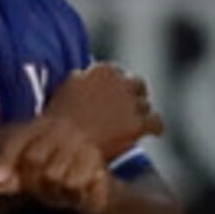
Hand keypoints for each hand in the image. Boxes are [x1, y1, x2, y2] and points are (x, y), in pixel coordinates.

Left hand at [0, 116, 113, 213]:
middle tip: (39, 193)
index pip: (17, 142)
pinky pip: (73, 184)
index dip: (5, 162)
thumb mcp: (28, 176)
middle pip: (34, 159)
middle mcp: (62, 129)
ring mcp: (81, 143)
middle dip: (32, 183)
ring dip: (52, 193)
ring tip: (57, 194)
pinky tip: (74, 196)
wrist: (100, 184)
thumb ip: (10, 178)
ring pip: (53, 175)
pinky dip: (70, 195)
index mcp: (41, 127)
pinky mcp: (96, 160)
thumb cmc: (55, 176)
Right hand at [45, 63, 161, 159]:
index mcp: (103, 71)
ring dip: (140, 113)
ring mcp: (130, 104)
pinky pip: (157, 123)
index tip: (113, 96)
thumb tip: (90, 76)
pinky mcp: (138, 124)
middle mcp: (120, 83)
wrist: (62, 142)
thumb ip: (85, 79)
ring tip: (133, 124)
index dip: (116, 86)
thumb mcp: (68, 88)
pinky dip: (155, 128)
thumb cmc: (58, 119)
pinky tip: (152, 132)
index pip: (117, 73)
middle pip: (136, 86)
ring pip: (145, 105)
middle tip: (126, 109)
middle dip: (133, 96)